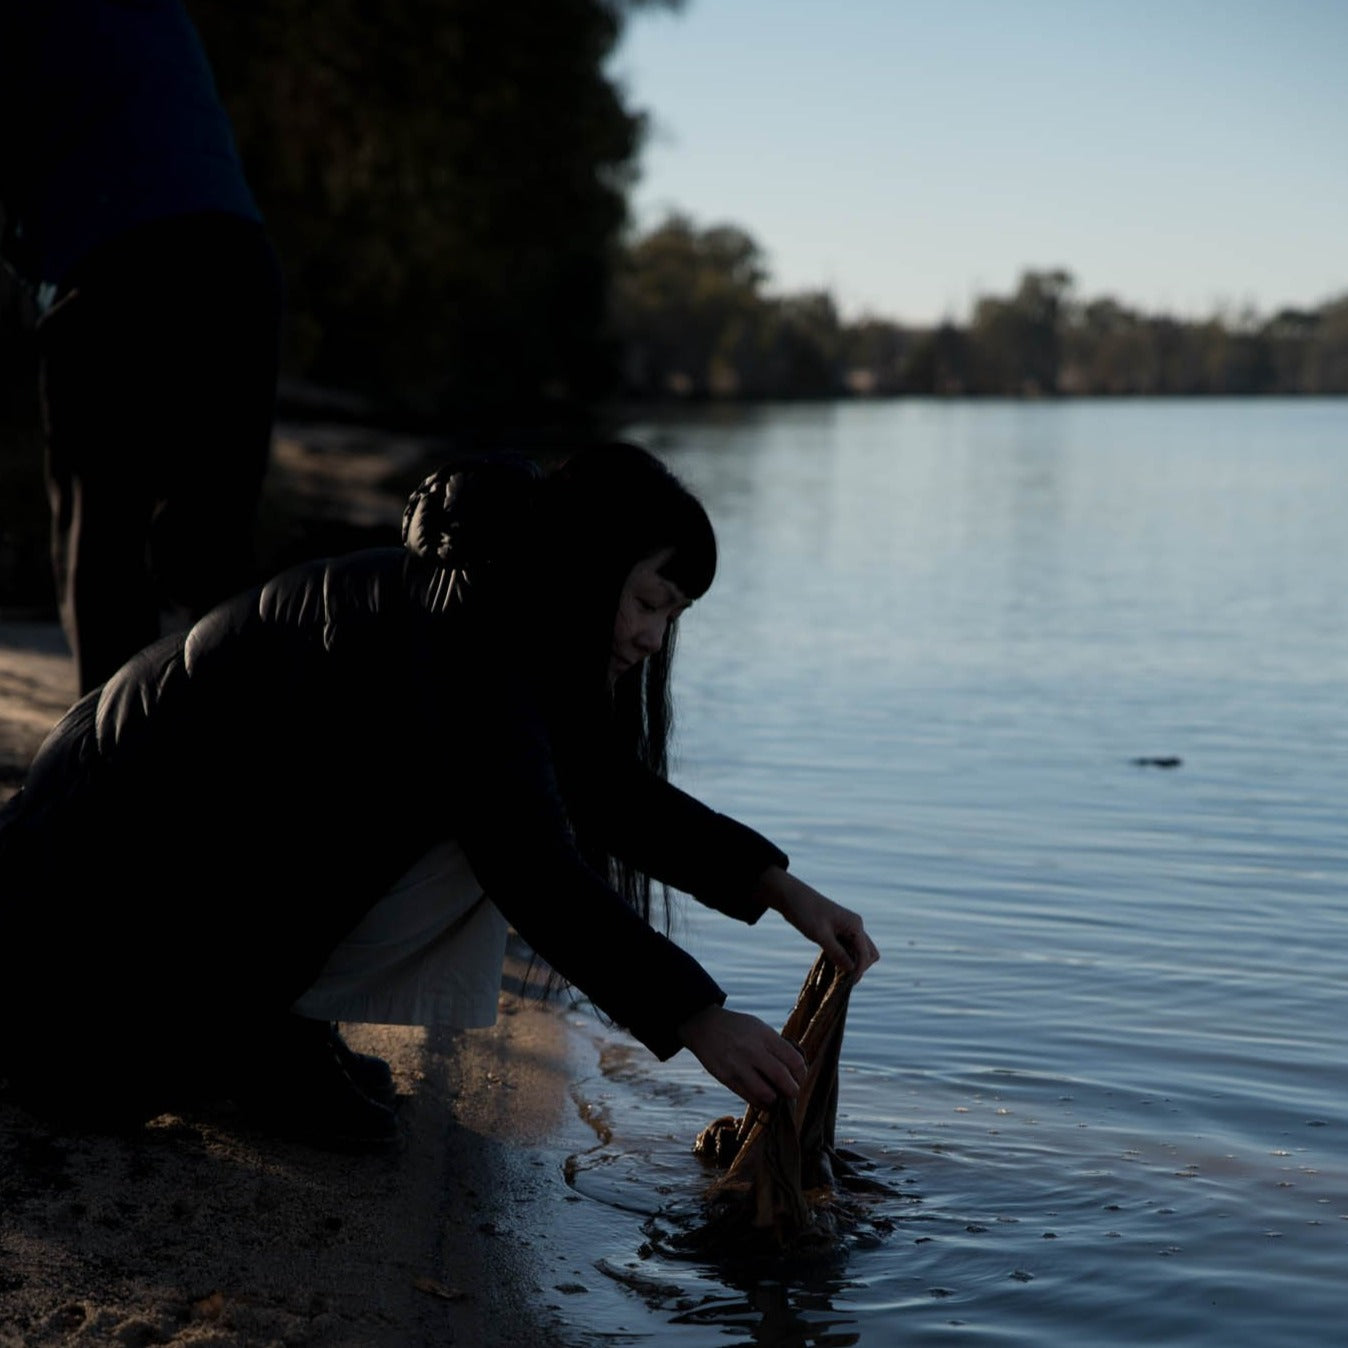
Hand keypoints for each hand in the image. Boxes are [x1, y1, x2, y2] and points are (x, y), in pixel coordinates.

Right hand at [677, 1003, 806, 1109]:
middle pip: (783, 1078)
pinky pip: (749, 1099)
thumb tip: (797, 1070)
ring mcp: (738, 1065)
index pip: (794, 1060)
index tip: (800, 1078)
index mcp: (765, 1036)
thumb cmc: (738, 1028)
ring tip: (776, 1096)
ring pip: (767, 1094)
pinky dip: (761, 1103)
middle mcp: (752, 1050)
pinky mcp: (727, 1078)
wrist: (704, 1026)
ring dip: (776, 1100)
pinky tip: (763, 1099)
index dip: (802, 1074)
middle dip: (793, 1091)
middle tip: (793, 1092)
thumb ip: (777, 1046)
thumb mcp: (759, 1028)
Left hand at [754, 866, 880, 978]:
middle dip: (860, 967)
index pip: (865, 954)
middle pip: (868, 953)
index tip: (847, 984)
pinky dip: (844, 957)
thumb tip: (852, 970)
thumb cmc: (805, 912)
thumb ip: (837, 953)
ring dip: (852, 963)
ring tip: (837, 974)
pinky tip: (832, 965)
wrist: (790, 896)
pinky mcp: (838, 930)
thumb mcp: (820, 935)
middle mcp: (855, 926)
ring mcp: (847, 927)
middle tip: (843, 978)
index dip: (859, 970)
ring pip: (859, 950)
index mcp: (855, 925)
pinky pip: (848, 947)